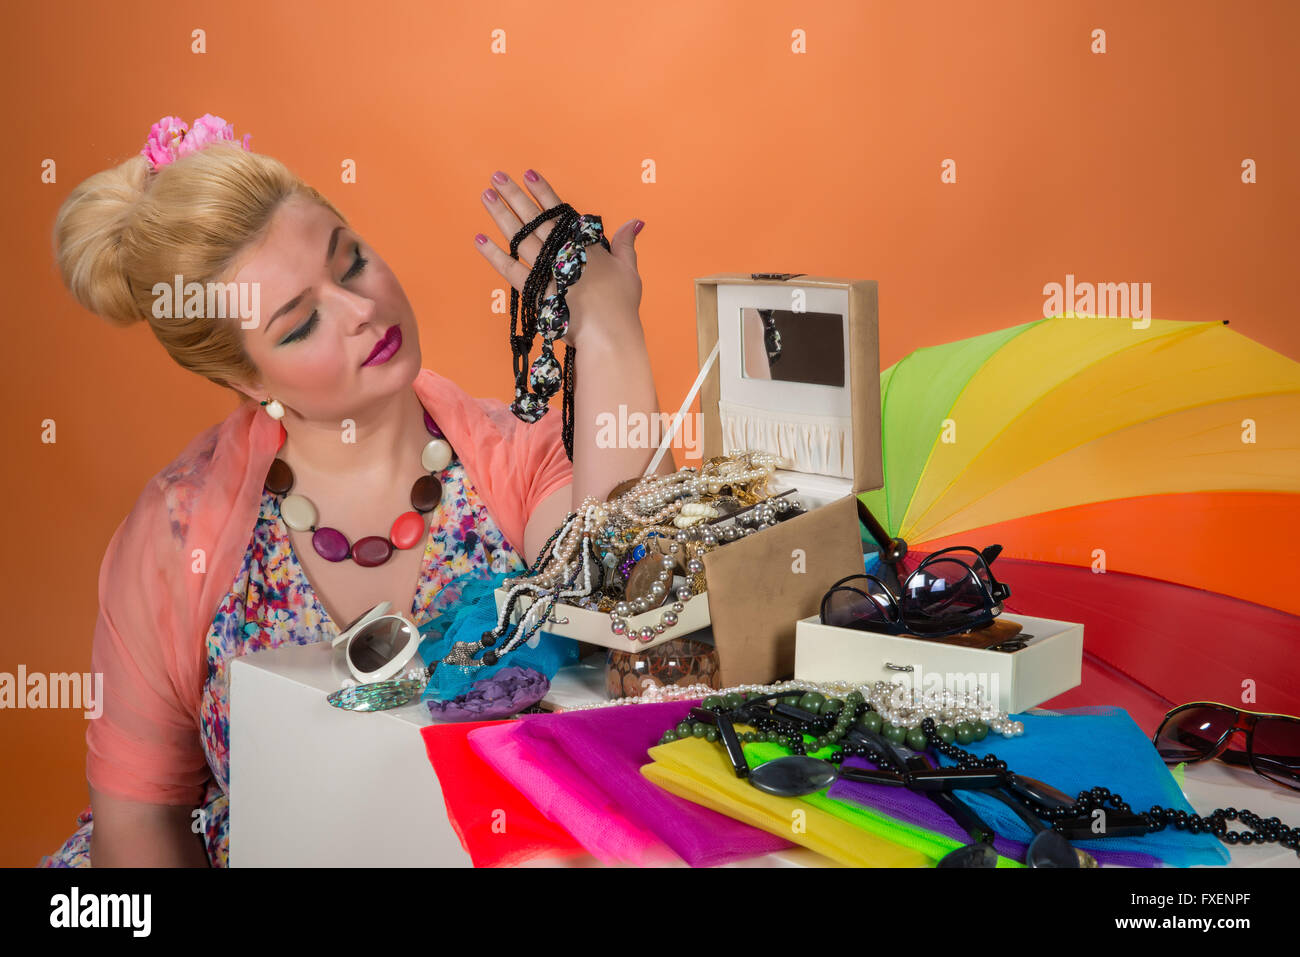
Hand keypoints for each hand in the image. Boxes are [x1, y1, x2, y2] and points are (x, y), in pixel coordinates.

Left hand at [473, 168, 643, 345]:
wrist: (608, 334)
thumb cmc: (621, 306)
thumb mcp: (630, 271)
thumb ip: (626, 244)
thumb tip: (634, 221)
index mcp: (584, 245)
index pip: (559, 212)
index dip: (543, 192)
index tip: (528, 173)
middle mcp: (562, 252)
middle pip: (535, 219)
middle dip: (515, 196)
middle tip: (497, 176)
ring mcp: (547, 271)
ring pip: (520, 237)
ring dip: (502, 215)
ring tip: (486, 196)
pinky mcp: (535, 292)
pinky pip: (510, 269)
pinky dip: (493, 255)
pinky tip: (479, 238)